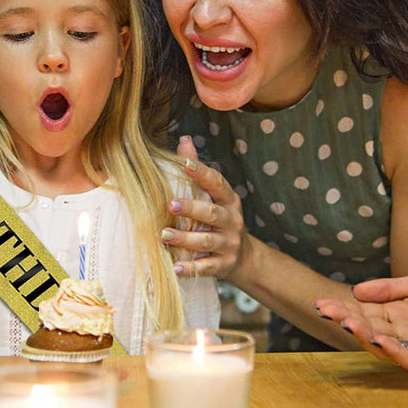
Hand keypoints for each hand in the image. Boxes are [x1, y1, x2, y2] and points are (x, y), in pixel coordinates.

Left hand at [160, 136, 249, 279]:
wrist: (243, 257)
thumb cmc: (220, 219)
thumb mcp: (214, 195)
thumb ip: (198, 171)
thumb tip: (184, 139)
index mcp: (228, 200)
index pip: (217, 183)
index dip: (202, 173)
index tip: (185, 164)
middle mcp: (231, 221)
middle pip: (212, 213)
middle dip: (192, 208)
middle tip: (170, 204)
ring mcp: (228, 244)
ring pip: (207, 241)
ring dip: (185, 239)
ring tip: (164, 235)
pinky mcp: (223, 265)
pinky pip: (206, 267)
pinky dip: (190, 268)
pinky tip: (174, 267)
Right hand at [314, 271, 407, 368]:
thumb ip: (387, 288)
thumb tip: (356, 292)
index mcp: (395, 316)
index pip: (361, 314)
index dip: (342, 309)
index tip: (322, 301)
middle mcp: (403, 333)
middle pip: (367, 330)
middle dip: (345, 321)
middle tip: (326, 310)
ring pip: (384, 346)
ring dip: (365, 336)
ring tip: (348, 323)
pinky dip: (394, 351)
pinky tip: (380, 339)